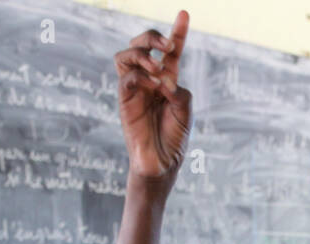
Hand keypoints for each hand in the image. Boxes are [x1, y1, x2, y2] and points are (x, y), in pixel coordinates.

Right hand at [115, 11, 191, 182]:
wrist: (161, 163)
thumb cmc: (174, 138)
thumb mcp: (185, 112)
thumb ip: (180, 91)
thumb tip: (165, 79)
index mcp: (168, 80)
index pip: (171, 51)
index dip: (178, 32)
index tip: (184, 14)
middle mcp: (150, 80)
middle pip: (143, 44)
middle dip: (154, 37)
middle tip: (168, 47)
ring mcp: (135, 88)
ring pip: (127, 55)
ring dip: (143, 55)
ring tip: (158, 70)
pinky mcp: (124, 100)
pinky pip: (126, 77)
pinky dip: (140, 76)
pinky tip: (153, 86)